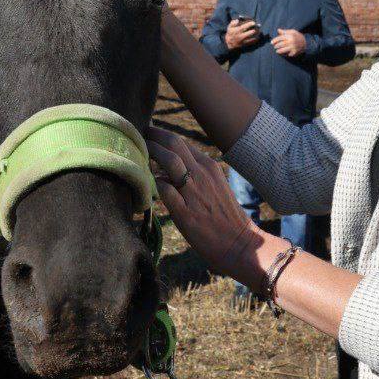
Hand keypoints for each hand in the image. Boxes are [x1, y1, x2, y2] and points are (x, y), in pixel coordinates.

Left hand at [146, 126, 268, 290]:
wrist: (239, 243)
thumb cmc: (225, 216)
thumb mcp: (214, 186)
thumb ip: (194, 175)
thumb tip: (165, 172)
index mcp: (209, 167)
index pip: (181, 143)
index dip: (162, 137)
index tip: (149, 136)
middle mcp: (202, 175)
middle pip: (174, 144)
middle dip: (153, 136)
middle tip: (139, 135)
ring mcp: (195, 193)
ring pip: (169, 161)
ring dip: (152, 153)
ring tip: (138, 153)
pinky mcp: (186, 213)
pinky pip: (165, 190)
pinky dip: (155, 184)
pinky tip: (147, 186)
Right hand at [224, 18, 261, 50]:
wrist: (229, 44)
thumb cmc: (230, 34)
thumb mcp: (229, 27)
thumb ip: (233, 23)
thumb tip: (238, 20)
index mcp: (237, 31)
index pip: (244, 27)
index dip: (249, 24)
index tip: (253, 22)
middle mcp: (241, 36)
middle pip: (250, 33)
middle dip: (255, 29)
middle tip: (258, 26)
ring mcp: (243, 40)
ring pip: (252, 37)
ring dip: (257, 33)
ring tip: (259, 30)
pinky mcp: (245, 44)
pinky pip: (252, 41)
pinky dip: (256, 38)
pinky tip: (258, 35)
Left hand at [271, 29, 305, 57]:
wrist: (306, 43)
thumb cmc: (298, 36)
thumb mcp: (292, 31)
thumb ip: (285, 31)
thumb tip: (278, 30)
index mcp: (290, 36)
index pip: (280, 38)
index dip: (274, 40)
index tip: (271, 42)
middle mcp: (291, 42)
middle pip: (280, 45)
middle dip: (276, 46)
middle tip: (274, 47)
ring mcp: (292, 48)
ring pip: (282, 50)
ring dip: (278, 51)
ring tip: (277, 51)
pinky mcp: (294, 53)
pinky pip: (287, 54)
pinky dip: (284, 54)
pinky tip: (283, 54)